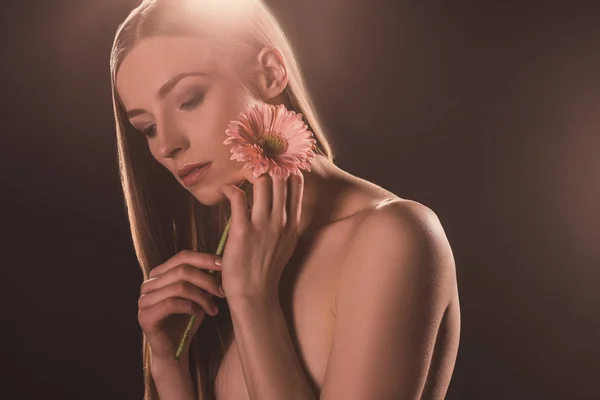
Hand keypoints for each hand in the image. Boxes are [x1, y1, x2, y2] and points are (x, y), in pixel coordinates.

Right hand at [137, 251, 225, 361]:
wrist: (174, 351)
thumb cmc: (187, 320)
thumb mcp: (199, 295)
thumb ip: (204, 280)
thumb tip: (221, 263)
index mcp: (160, 274)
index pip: (183, 257)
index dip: (204, 259)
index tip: (224, 265)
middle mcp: (149, 284)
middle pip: (182, 270)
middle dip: (207, 280)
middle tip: (222, 292)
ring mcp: (144, 300)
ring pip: (179, 287)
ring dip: (202, 297)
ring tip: (213, 309)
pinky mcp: (145, 316)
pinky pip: (171, 304)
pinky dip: (190, 307)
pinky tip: (198, 314)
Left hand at [217, 170, 303, 302]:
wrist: (254, 294)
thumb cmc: (267, 269)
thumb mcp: (286, 244)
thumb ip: (287, 223)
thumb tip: (283, 205)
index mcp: (292, 223)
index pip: (296, 183)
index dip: (284, 168)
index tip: (271, 165)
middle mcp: (280, 221)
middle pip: (279, 177)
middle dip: (265, 166)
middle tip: (250, 166)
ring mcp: (263, 225)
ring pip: (261, 182)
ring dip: (248, 174)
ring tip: (238, 177)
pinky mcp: (242, 231)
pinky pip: (238, 197)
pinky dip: (229, 188)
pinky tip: (225, 190)